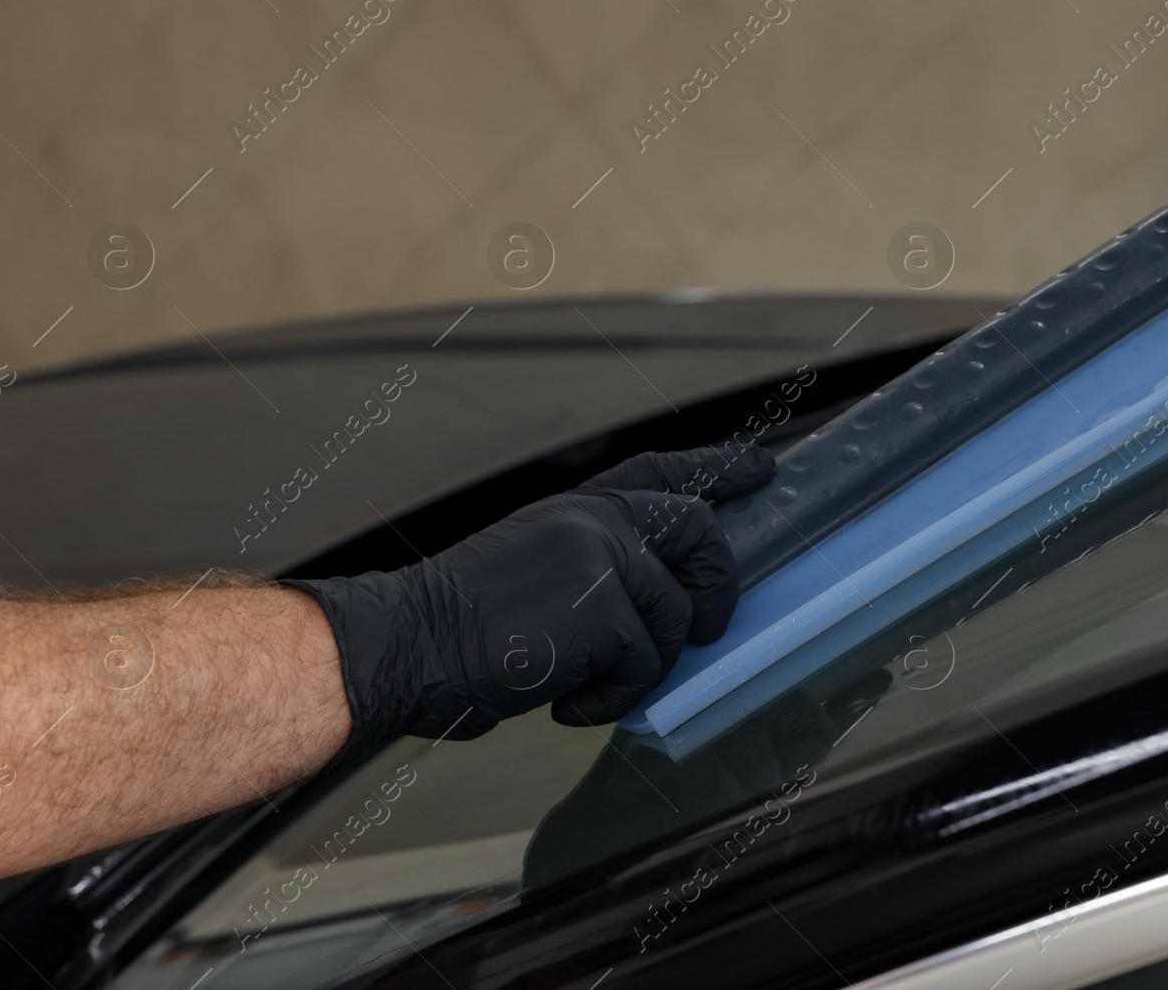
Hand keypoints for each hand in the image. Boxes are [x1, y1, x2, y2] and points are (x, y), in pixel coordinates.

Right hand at [286, 445, 776, 763]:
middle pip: (698, 531)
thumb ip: (594, 566)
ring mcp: (605, 558)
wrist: (405, 642)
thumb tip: (657, 606)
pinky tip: (560, 699)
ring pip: (672, 619)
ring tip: (576, 680)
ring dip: (635, 668)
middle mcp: (596, 520)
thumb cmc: (458, 623)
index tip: (762, 469)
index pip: (661, 471)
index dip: (717, 467)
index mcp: (576, 508)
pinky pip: (644, 668)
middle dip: (716, 583)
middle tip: (706, 626)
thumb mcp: (533, 566)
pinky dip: (608, 700)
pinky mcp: (609, 611)